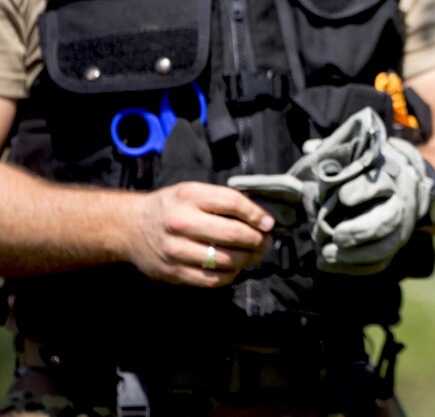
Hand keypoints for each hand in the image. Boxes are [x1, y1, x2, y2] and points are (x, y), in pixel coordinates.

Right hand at [126, 181, 274, 287]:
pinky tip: (234, 268)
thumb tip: (261, 219)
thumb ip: (223, 201)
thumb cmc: (170, 207)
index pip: (232, 203)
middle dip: (256, 239)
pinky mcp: (172, 272)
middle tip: (265, 241)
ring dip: (247, 259)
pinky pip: (211, 279)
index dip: (256, 214)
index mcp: (189, 196)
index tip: (268, 223)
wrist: (129, 227)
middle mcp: (180, 222)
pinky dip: (229, 275)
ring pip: (225, 260)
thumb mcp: (192, 192)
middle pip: (232, 233)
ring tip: (253, 254)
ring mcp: (175, 250)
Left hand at [229, 107, 434, 275]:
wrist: (405, 184)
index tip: (342, 197)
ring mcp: (401, 226)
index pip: (380, 184)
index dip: (362, 191)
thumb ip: (336, 155)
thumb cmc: (371, 168)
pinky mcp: (395, 245)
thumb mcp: (360, 156)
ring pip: (386, 245)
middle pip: (388, 219)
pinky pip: (380, 262)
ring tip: (326, 254)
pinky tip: (330, 264)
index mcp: (391, 175)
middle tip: (336, 235)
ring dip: (356, 255)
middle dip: (361, 230)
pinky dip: (354, 267)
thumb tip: (309, 148)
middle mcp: (400, 202)